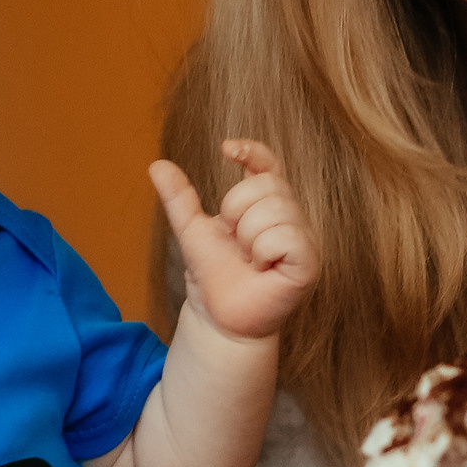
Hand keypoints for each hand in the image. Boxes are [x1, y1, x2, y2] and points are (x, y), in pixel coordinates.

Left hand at [151, 139, 317, 344]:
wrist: (218, 316)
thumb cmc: (213, 275)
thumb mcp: (192, 230)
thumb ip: (179, 198)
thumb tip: (157, 165)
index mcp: (266, 204)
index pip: (268, 165)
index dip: (253, 151)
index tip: (227, 150)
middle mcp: (291, 216)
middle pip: (266, 185)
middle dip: (236, 212)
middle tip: (235, 243)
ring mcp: (304, 237)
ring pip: (274, 210)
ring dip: (248, 238)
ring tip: (249, 260)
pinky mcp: (309, 260)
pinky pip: (285, 237)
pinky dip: (263, 252)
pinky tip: (263, 269)